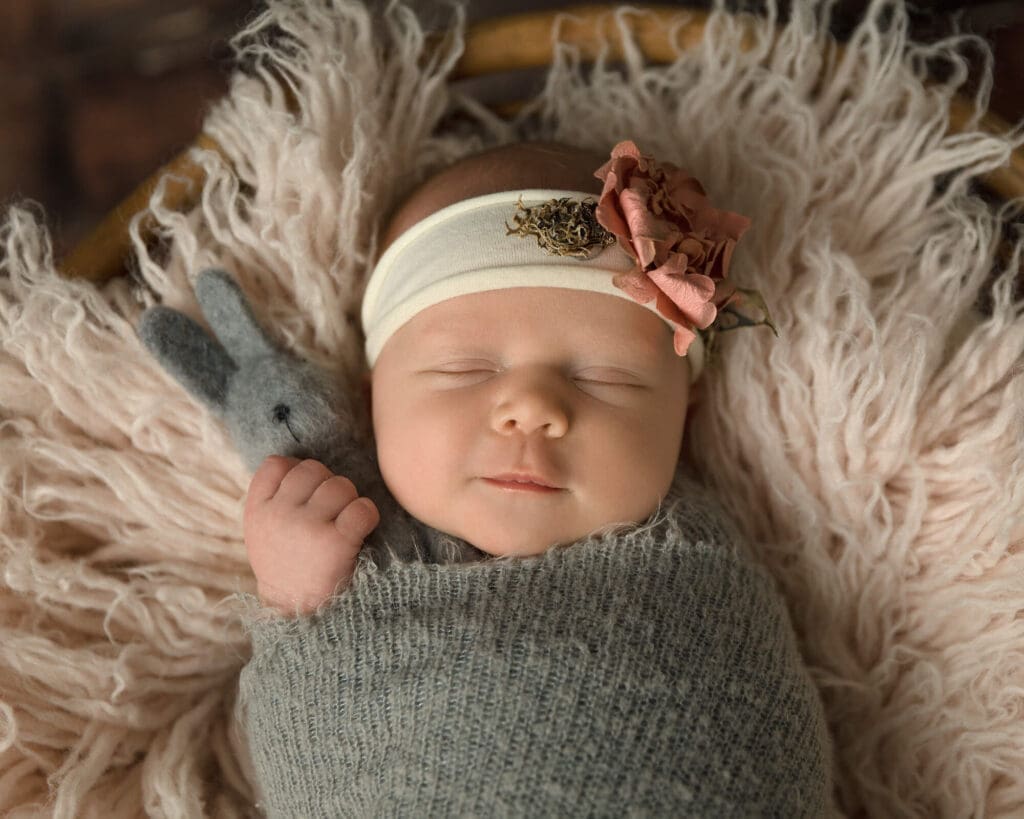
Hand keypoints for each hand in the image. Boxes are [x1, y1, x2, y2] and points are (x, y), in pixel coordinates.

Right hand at [244, 456, 380, 614]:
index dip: (297, 472)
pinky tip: (360, 530)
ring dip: (349, 501)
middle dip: (327, 485)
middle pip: (313, 469)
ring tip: (343, 523)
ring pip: (341, 485)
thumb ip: (272, 498)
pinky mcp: (335, 542)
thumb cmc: (286, 566)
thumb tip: (297, 463)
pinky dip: (367, 515)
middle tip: (330, 512)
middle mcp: (279, 514)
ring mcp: (306, 526)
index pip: (277, 464)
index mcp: (258, 510)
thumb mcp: (263, 532)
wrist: (297, 613)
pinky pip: (362, 508)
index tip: (306, 494)